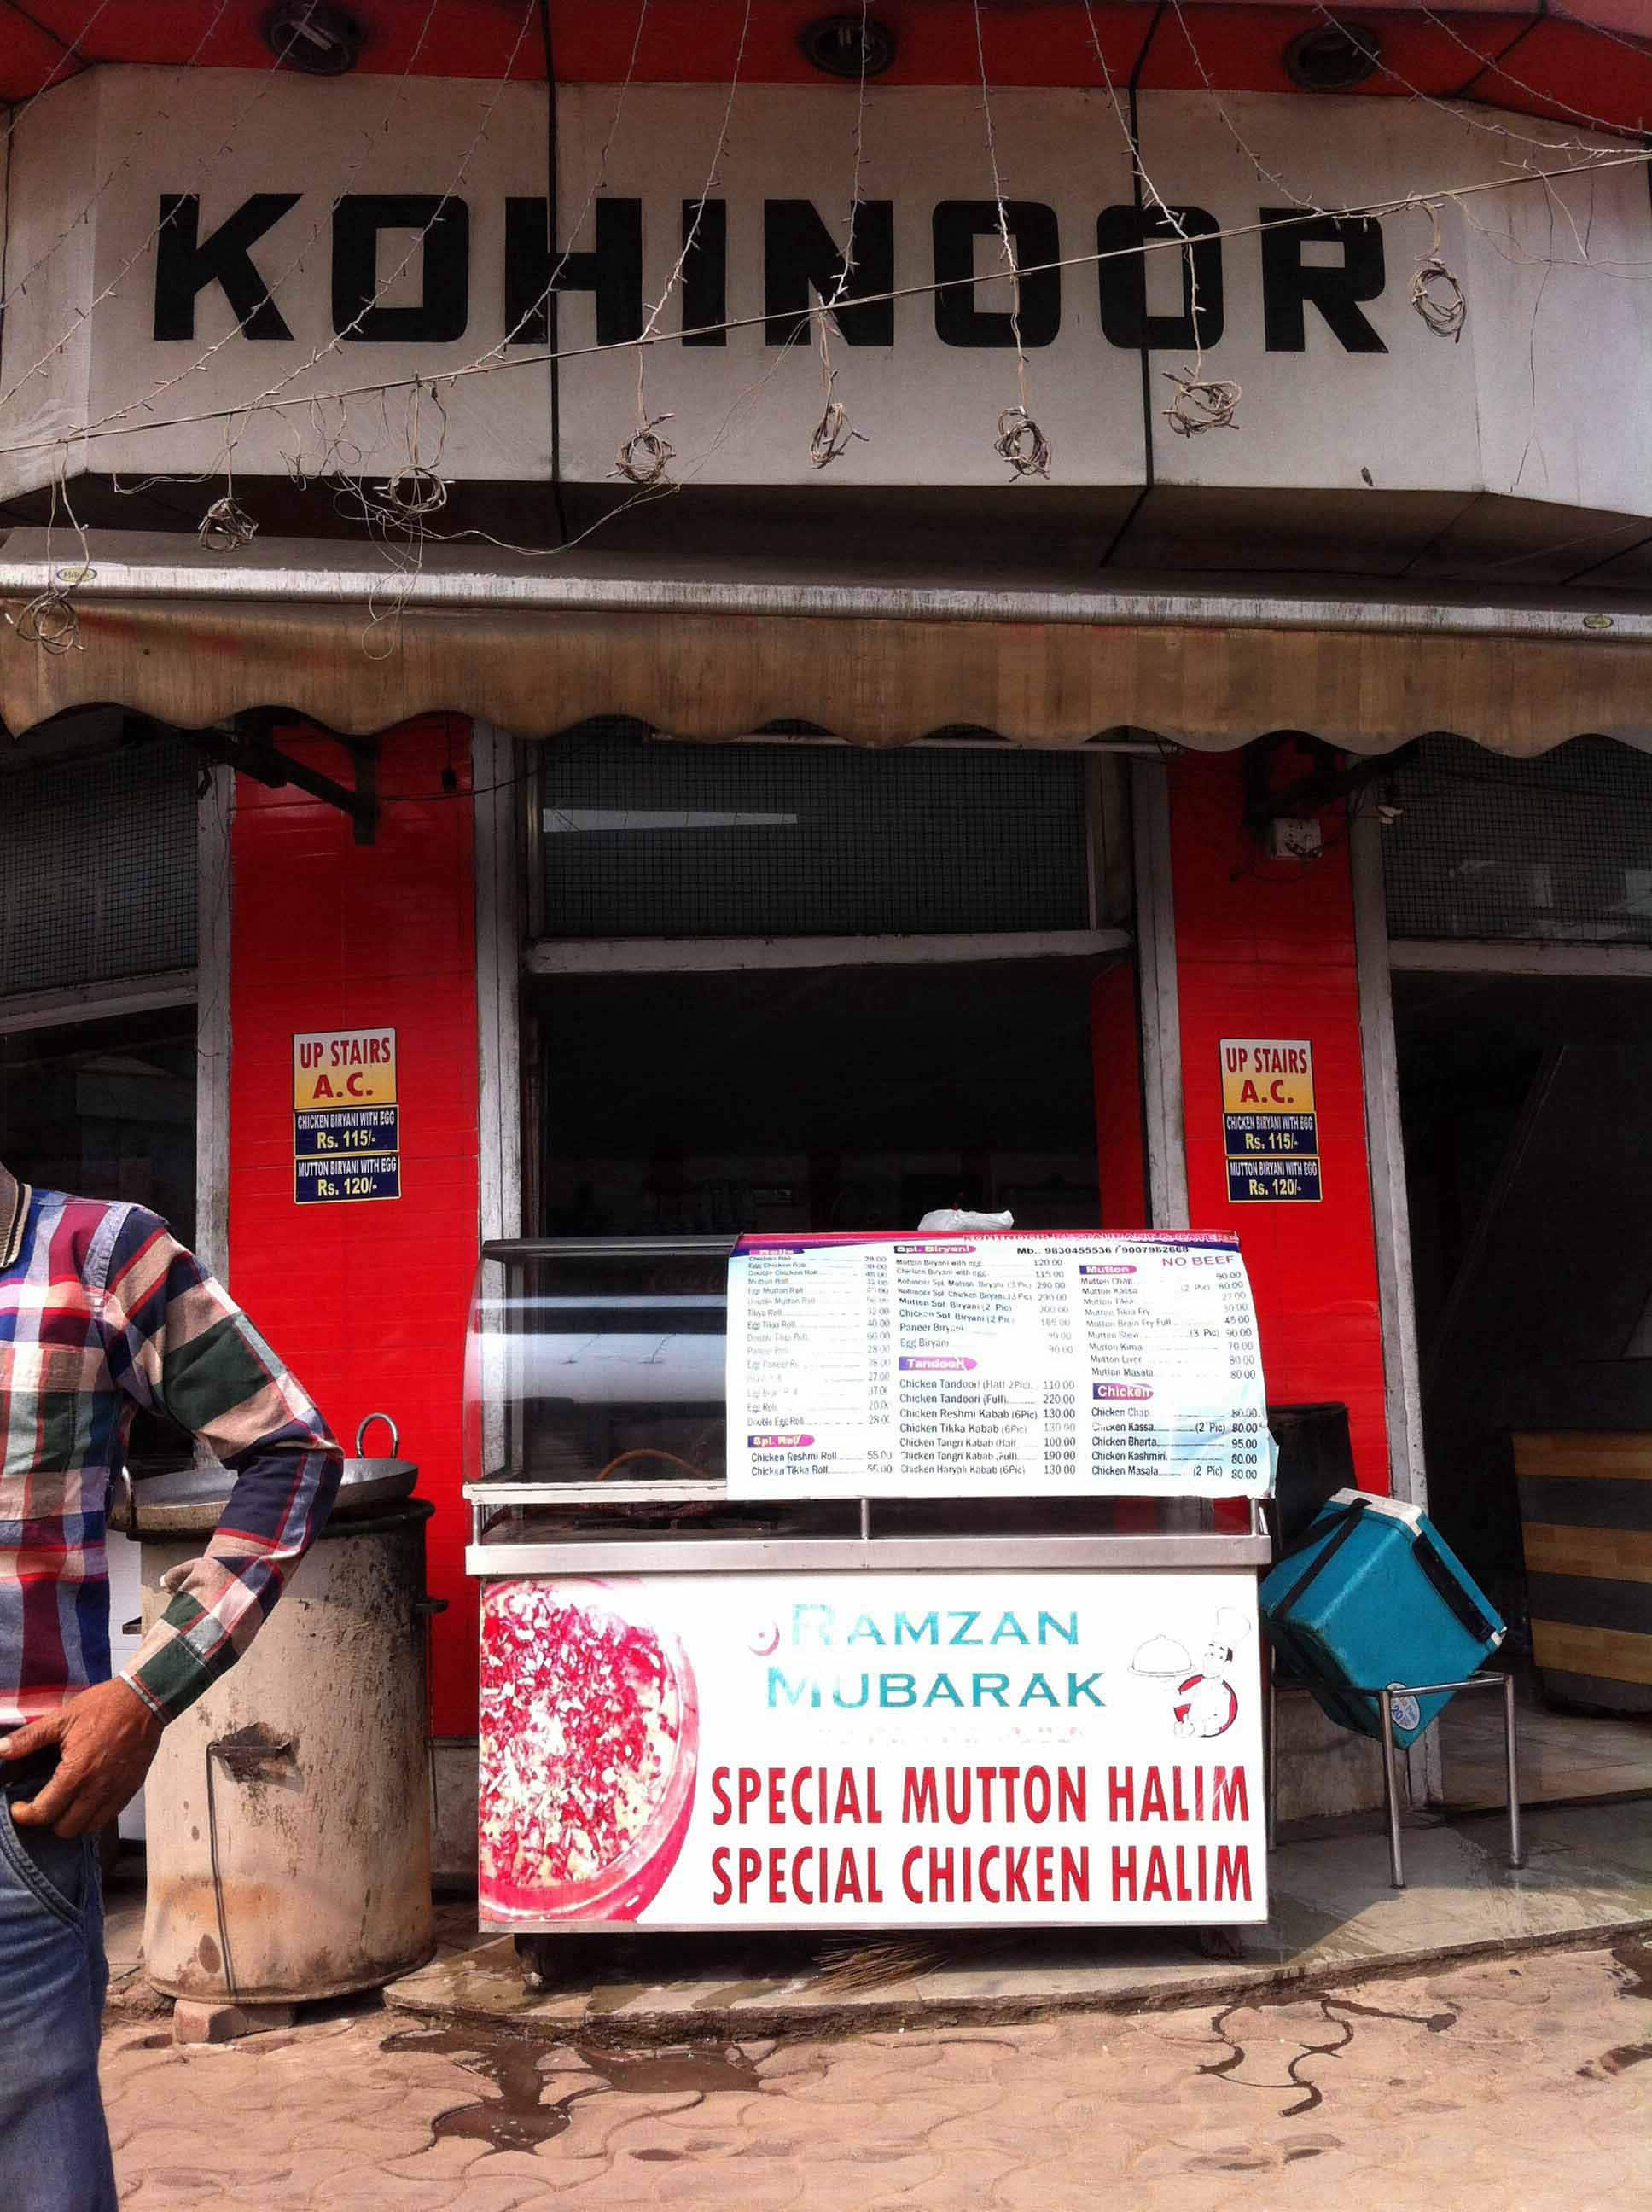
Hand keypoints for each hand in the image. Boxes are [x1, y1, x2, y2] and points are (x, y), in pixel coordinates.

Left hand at [0, 1680, 164, 1837]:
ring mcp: (117, 1791)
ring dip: (75, 1820)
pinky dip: (96, 1814)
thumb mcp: (62, 1718)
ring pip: (89, 1827)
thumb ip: (29, 1738)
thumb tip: (0, 1749)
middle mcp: (97, 1789)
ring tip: (67, 1803)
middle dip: (50, 1820)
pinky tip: (89, 1797)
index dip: (25, 1815)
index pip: (44, 1813)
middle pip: (66, 1828)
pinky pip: (110, 1816)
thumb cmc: (104, 1706)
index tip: (20, 1807)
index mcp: (76, 1772)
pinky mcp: (131, 1788)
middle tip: (45, 1803)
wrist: (145, 1699)